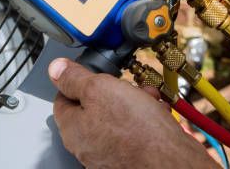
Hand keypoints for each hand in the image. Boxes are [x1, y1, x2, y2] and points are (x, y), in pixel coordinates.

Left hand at [48, 58, 217, 168]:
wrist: (173, 160)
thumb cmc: (137, 131)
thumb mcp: (99, 89)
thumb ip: (74, 78)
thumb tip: (56, 69)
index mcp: (73, 130)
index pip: (63, 98)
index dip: (77, 80)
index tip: (90, 72)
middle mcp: (88, 145)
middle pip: (93, 105)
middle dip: (113, 90)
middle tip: (125, 86)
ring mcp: (111, 153)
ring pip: (117, 115)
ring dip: (133, 101)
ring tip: (146, 98)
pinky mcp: (133, 155)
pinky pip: (134, 129)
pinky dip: (145, 117)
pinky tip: (156, 112)